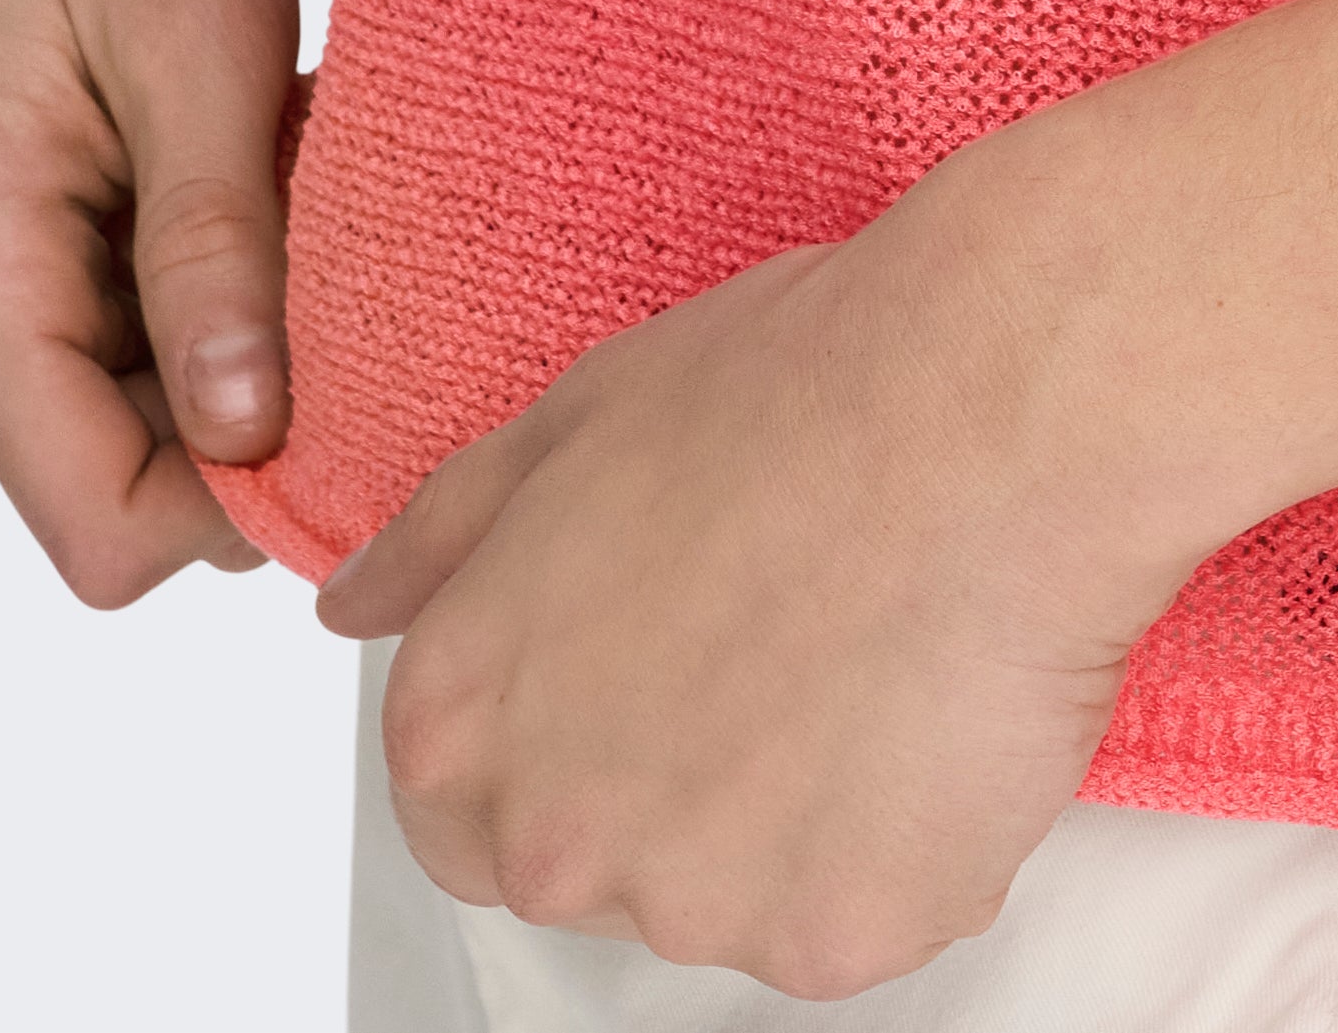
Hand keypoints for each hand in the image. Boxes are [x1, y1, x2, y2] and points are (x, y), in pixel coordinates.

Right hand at [0, 0, 349, 600]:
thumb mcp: (196, 46)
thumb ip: (212, 253)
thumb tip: (248, 445)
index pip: (106, 527)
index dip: (248, 493)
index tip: (369, 377)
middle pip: (129, 485)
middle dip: (260, 398)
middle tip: (338, 230)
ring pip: (146, 427)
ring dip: (249, 332)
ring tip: (290, 172)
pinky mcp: (9, 274)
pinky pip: (137, 355)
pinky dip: (222, 288)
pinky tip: (256, 169)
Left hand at [317, 210, 1192, 999]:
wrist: (984, 419)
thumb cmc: (792, 393)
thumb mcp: (571, 419)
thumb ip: (441, 540)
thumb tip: (353, 610)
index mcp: (466, 721)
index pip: (454, 809)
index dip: (553, 728)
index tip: (639, 665)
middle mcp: (555, 844)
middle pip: (587, 864)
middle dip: (664, 778)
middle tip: (766, 644)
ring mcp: (696, 911)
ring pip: (728, 895)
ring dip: (784, 811)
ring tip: (862, 653)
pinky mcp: (836, 945)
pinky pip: (853, 915)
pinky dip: (894, 838)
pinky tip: (929, 706)